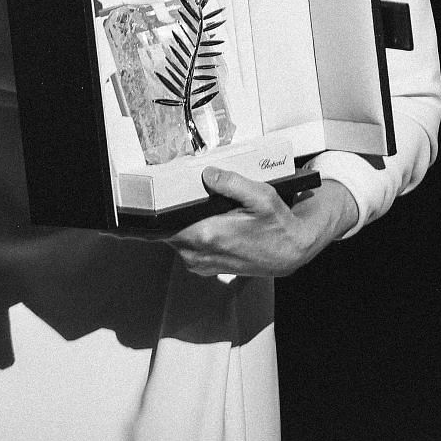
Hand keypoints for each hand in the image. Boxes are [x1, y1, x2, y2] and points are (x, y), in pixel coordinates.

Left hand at [167, 171, 357, 278]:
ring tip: (195, 207)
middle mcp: (198, 253)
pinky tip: (203, 221)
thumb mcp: (261, 196)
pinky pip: (185, 247)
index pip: (162, 223)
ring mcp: (199, 263)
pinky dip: (188, 234)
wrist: (290, 252)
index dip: (154, 208)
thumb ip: (232, 183)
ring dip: (180, 223)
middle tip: (179, 194)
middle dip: (169, 211)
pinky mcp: (204, 267)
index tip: (150, 196)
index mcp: (207, 235)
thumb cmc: (277, 225)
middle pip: (166, 228)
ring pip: (173, 238)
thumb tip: (207, 174)